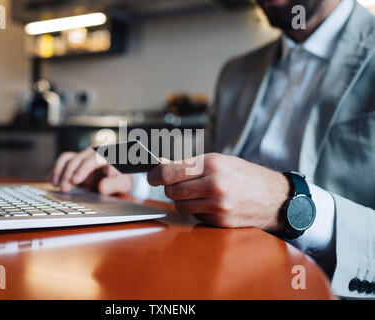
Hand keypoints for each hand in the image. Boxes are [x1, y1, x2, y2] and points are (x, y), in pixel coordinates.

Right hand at [49, 148, 133, 194]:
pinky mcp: (76, 160)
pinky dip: (56, 170)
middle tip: (64, 188)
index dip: (83, 169)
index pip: (93, 159)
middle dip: (68, 173)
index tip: (75, 180)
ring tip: (55, 184)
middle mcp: (93, 153)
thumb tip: (102, 187)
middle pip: (78, 159)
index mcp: (107, 155)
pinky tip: (52, 180)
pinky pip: (63, 161)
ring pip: (68, 158)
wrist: (119, 175)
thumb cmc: (121, 178)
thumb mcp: (124, 183)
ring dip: (59, 171)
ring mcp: (83, 156)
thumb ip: (114, 184)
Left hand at [147, 153, 289, 231]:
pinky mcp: (219, 221)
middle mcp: (214, 185)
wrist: (275, 198)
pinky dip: (197, 210)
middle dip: (172, 188)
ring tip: (198, 192)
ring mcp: (217, 205)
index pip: (169, 172)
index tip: (152, 176)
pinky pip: (194, 216)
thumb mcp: (219, 161)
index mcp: (212, 164)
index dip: (155, 175)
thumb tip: (159, 164)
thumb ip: (188, 164)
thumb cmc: (245, 175)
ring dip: (184, 200)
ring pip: (180, 205)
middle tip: (179, 183)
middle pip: (172, 191)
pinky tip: (211, 204)